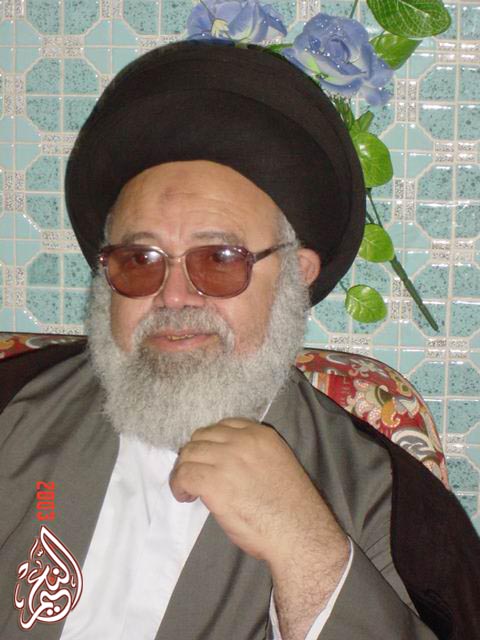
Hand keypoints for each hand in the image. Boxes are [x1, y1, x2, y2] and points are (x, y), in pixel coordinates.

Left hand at [169, 418, 346, 568]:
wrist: (298, 532)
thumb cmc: (293, 509)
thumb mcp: (278, 465)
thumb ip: (254, 456)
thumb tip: (229, 465)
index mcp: (262, 435)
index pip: (225, 425)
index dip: (212, 442)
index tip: (211, 458)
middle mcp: (243, 441)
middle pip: (202, 436)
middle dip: (195, 454)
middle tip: (196, 474)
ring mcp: (227, 459)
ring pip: (189, 453)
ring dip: (184, 469)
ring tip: (189, 488)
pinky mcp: (213, 481)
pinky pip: (184, 475)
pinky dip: (178, 485)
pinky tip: (186, 496)